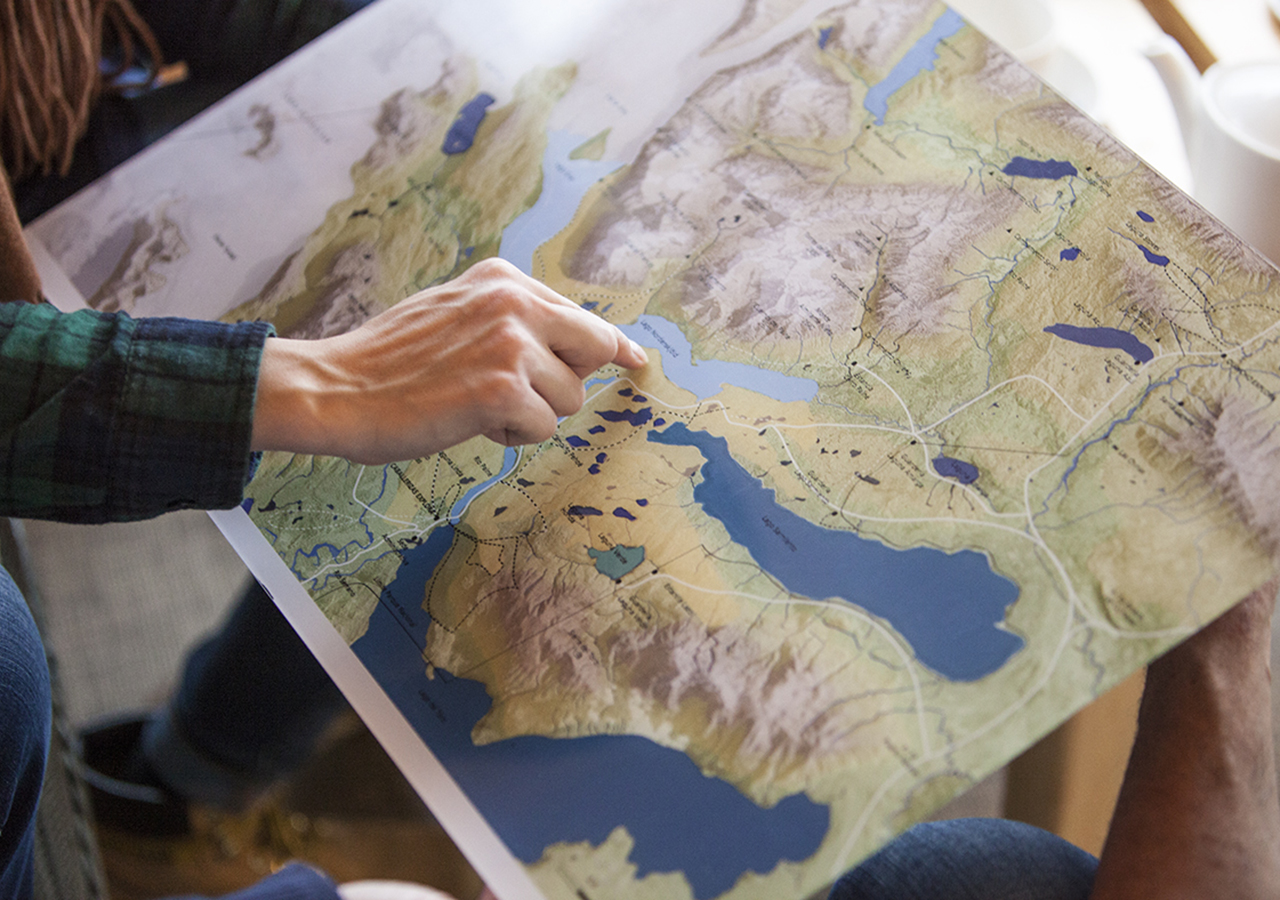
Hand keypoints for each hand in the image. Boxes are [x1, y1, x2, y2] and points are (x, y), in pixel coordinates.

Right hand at [251, 259, 646, 463]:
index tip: (635, 359)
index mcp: (503, 279)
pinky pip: (541, 428)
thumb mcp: (456, 315)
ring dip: (528, 415)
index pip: (582, 315)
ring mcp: (511, 343)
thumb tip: (582, 346)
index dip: (610, 345)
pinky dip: (510, 436)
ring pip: (567, 399)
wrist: (335, 389)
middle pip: (594, 351)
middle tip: (515, 395)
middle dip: (564, 383)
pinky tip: (468, 422)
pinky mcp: (502, 389)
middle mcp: (514, 301)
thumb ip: (513, 322)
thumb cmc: (391, 364)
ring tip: (471, 405)